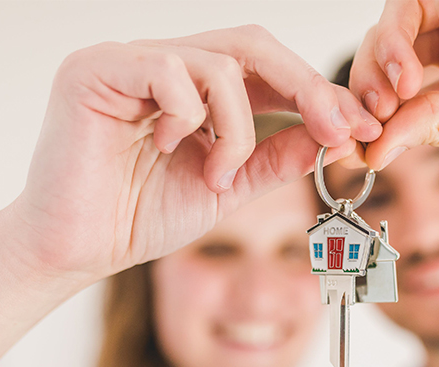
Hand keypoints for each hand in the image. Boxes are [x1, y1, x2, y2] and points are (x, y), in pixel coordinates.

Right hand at [12, 26, 381, 282]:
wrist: (79, 249)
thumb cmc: (142, 217)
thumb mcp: (229, 187)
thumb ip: (275, 158)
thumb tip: (331, 135)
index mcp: (195, 89)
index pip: (267, 70)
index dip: (317, 94)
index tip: (359, 128)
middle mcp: (164, 65)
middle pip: (253, 45)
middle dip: (306, 89)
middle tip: (338, 129)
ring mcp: (129, 61)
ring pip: (219, 64)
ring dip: (237, 129)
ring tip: (217, 176)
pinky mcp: (97, 69)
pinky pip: (168, 71)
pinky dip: (189, 117)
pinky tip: (168, 149)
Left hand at [350, 0, 438, 168]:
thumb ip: (436, 126)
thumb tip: (372, 153)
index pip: (390, 95)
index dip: (363, 115)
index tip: (350, 144)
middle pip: (383, 49)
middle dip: (369, 80)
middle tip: (380, 106)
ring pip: (400, 12)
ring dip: (395, 45)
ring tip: (413, 80)